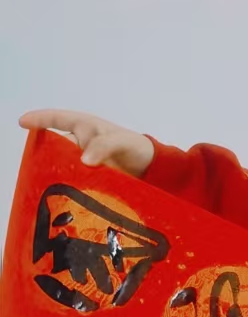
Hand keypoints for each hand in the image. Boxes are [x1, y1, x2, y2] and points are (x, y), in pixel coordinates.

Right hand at [19, 109, 153, 177]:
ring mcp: (86, 162)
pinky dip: (71, 187)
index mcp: (85, 127)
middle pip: (57, 148)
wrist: (154, 169)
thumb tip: (84, 160)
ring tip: (52, 185)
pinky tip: (67, 197)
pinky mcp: (92, 179)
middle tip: (40, 169)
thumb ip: (104, 146)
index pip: (58, 119)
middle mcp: (81, 144)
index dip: (40, 119)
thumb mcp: (122, 141)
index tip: (23, 122)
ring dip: (59, 174)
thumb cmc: (138, 147)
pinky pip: (76, 181)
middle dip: (47, 157)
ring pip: (65, 166)